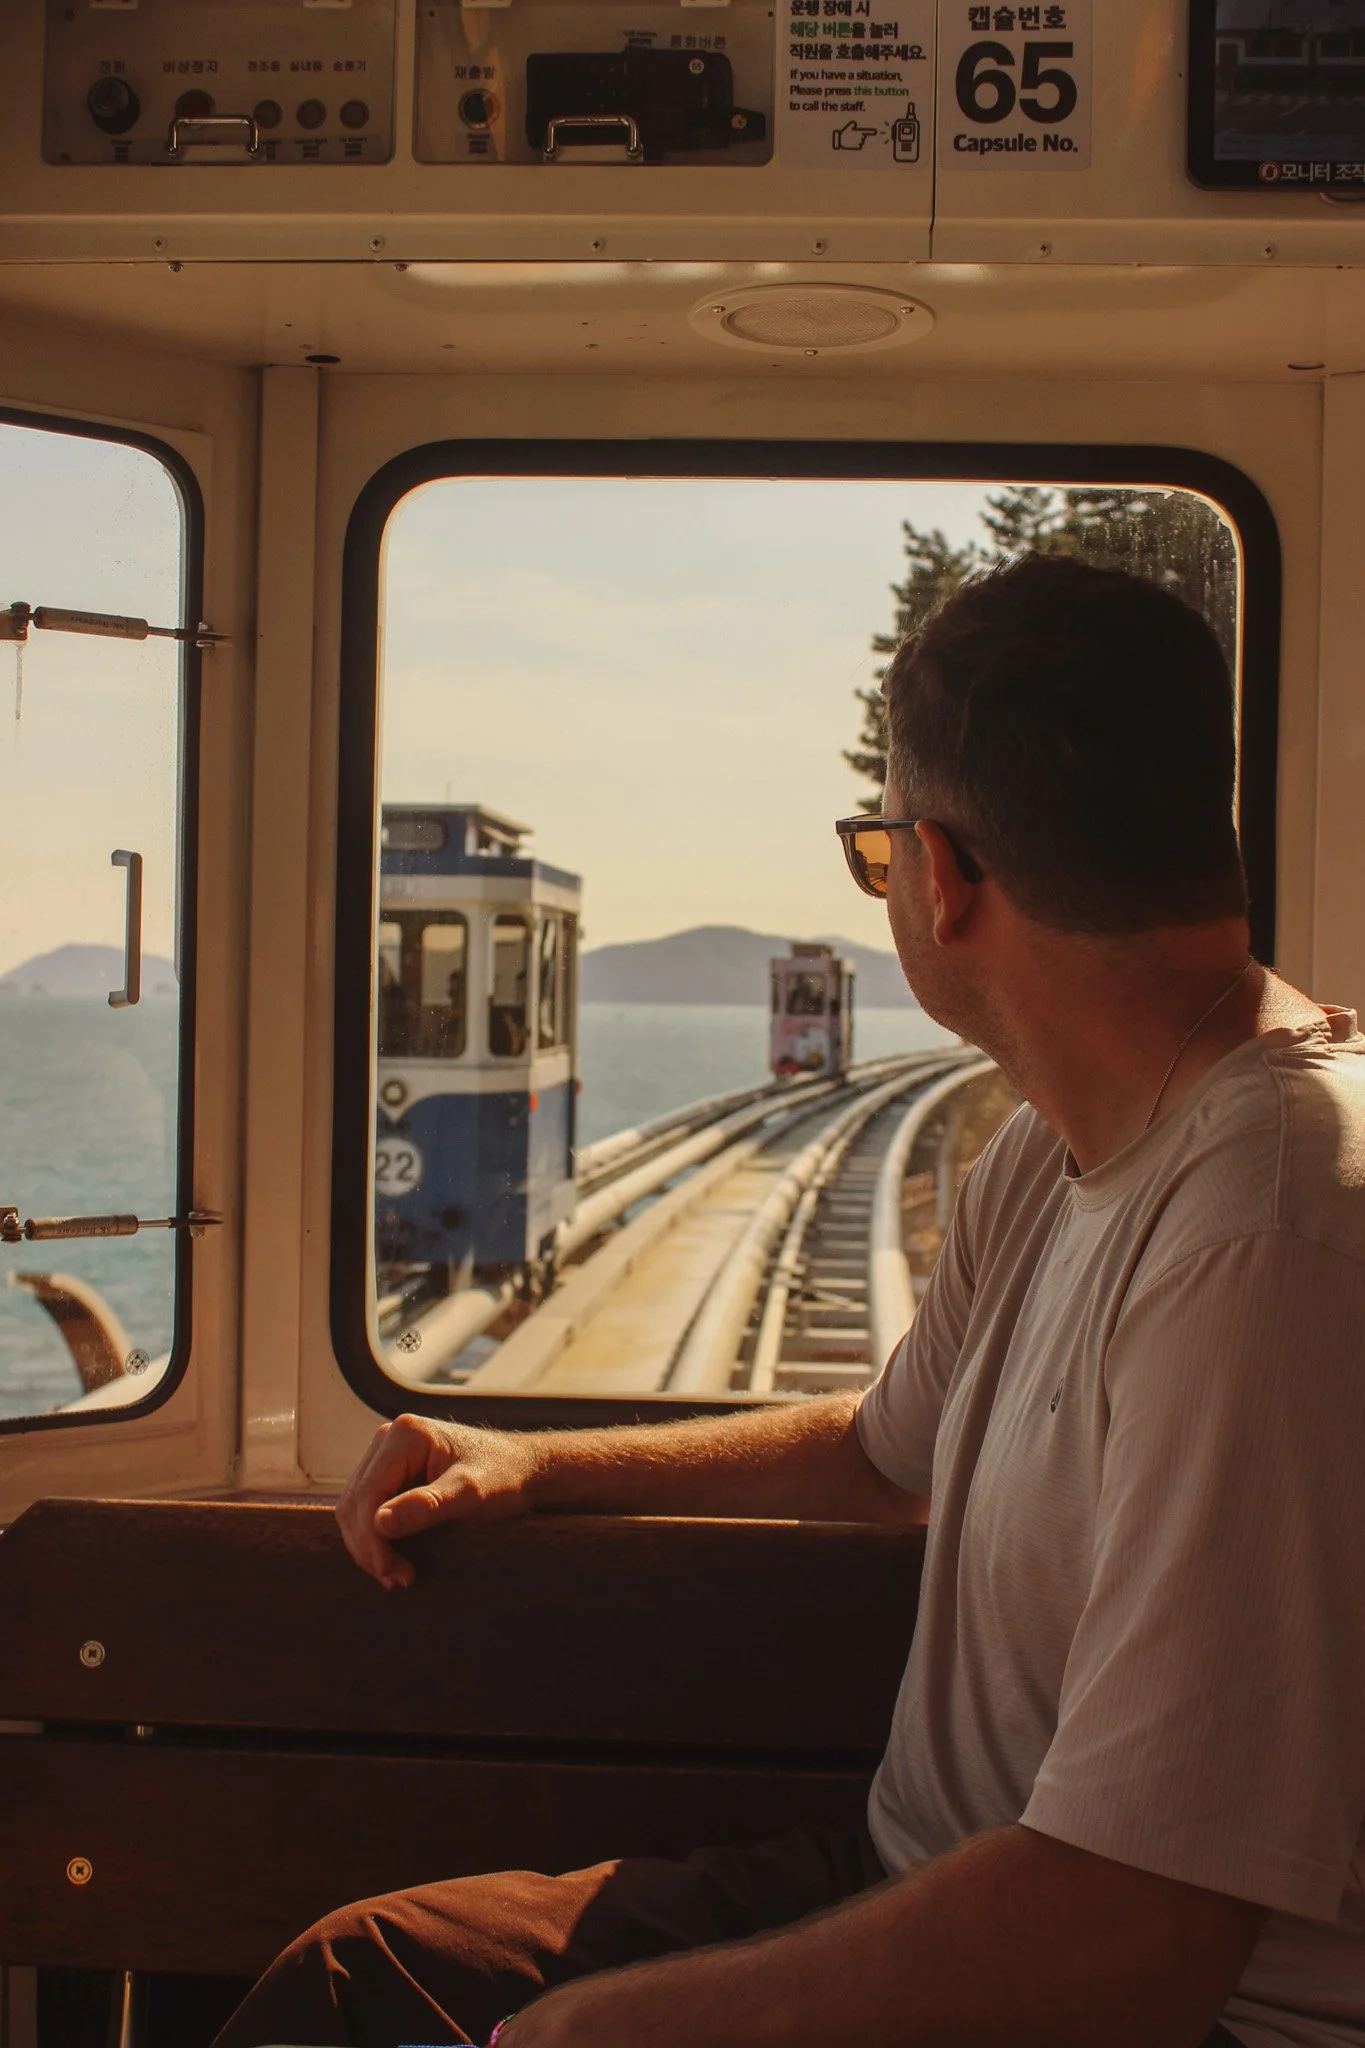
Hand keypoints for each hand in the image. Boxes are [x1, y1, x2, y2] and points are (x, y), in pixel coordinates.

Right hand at [336, 1413, 540, 1586]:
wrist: (522, 1469)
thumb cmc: (503, 1476)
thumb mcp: (472, 1493)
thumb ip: (429, 1505)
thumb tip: (379, 1523)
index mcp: (405, 1435)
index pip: (368, 1492)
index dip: (371, 1537)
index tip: (390, 1571)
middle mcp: (389, 1439)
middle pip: (355, 1501)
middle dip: (369, 1546)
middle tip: (396, 1580)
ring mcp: (387, 1456)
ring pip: (356, 1508)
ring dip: (369, 1546)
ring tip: (396, 1576)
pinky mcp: (391, 1473)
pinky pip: (368, 1509)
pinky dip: (375, 1539)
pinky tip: (394, 1561)